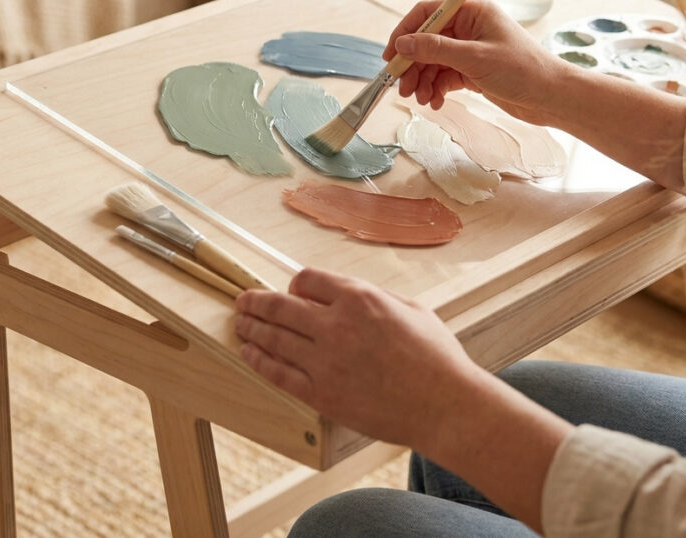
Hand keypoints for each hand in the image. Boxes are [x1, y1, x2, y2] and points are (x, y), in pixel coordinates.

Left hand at [235, 268, 478, 446]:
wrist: (445, 406)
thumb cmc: (435, 357)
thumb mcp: (410, 307)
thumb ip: (375, 296)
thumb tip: (348, 293)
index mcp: (360, 298)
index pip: (306, 280)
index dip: (295, 285)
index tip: (292, 292)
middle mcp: (337, 325)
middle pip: (281, 306)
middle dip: (257, 301)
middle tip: (243, 300)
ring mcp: (326, 362)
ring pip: (274, 338)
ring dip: (252, 328)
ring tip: (240, 323)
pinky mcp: (322, 394)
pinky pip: (279, 373)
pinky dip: (259, 360)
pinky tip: (248, 352)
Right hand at [383, 0, 569, 121]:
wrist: (551, 97)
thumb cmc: (523, 70)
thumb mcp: (475, 58)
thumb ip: (436, 50)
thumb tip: (404, 43)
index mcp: (472, 11)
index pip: (427, 13)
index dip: (405, 32)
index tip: (391, 55)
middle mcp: (469, 27)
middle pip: (426, 41)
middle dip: (412, 64)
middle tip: (402, 87)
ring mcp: (470, 49)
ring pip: (433, 62)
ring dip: (422, 80)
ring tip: (421, 99)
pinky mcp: (472, 70)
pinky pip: (444, 76)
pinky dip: (436, 89)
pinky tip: (435, 102)